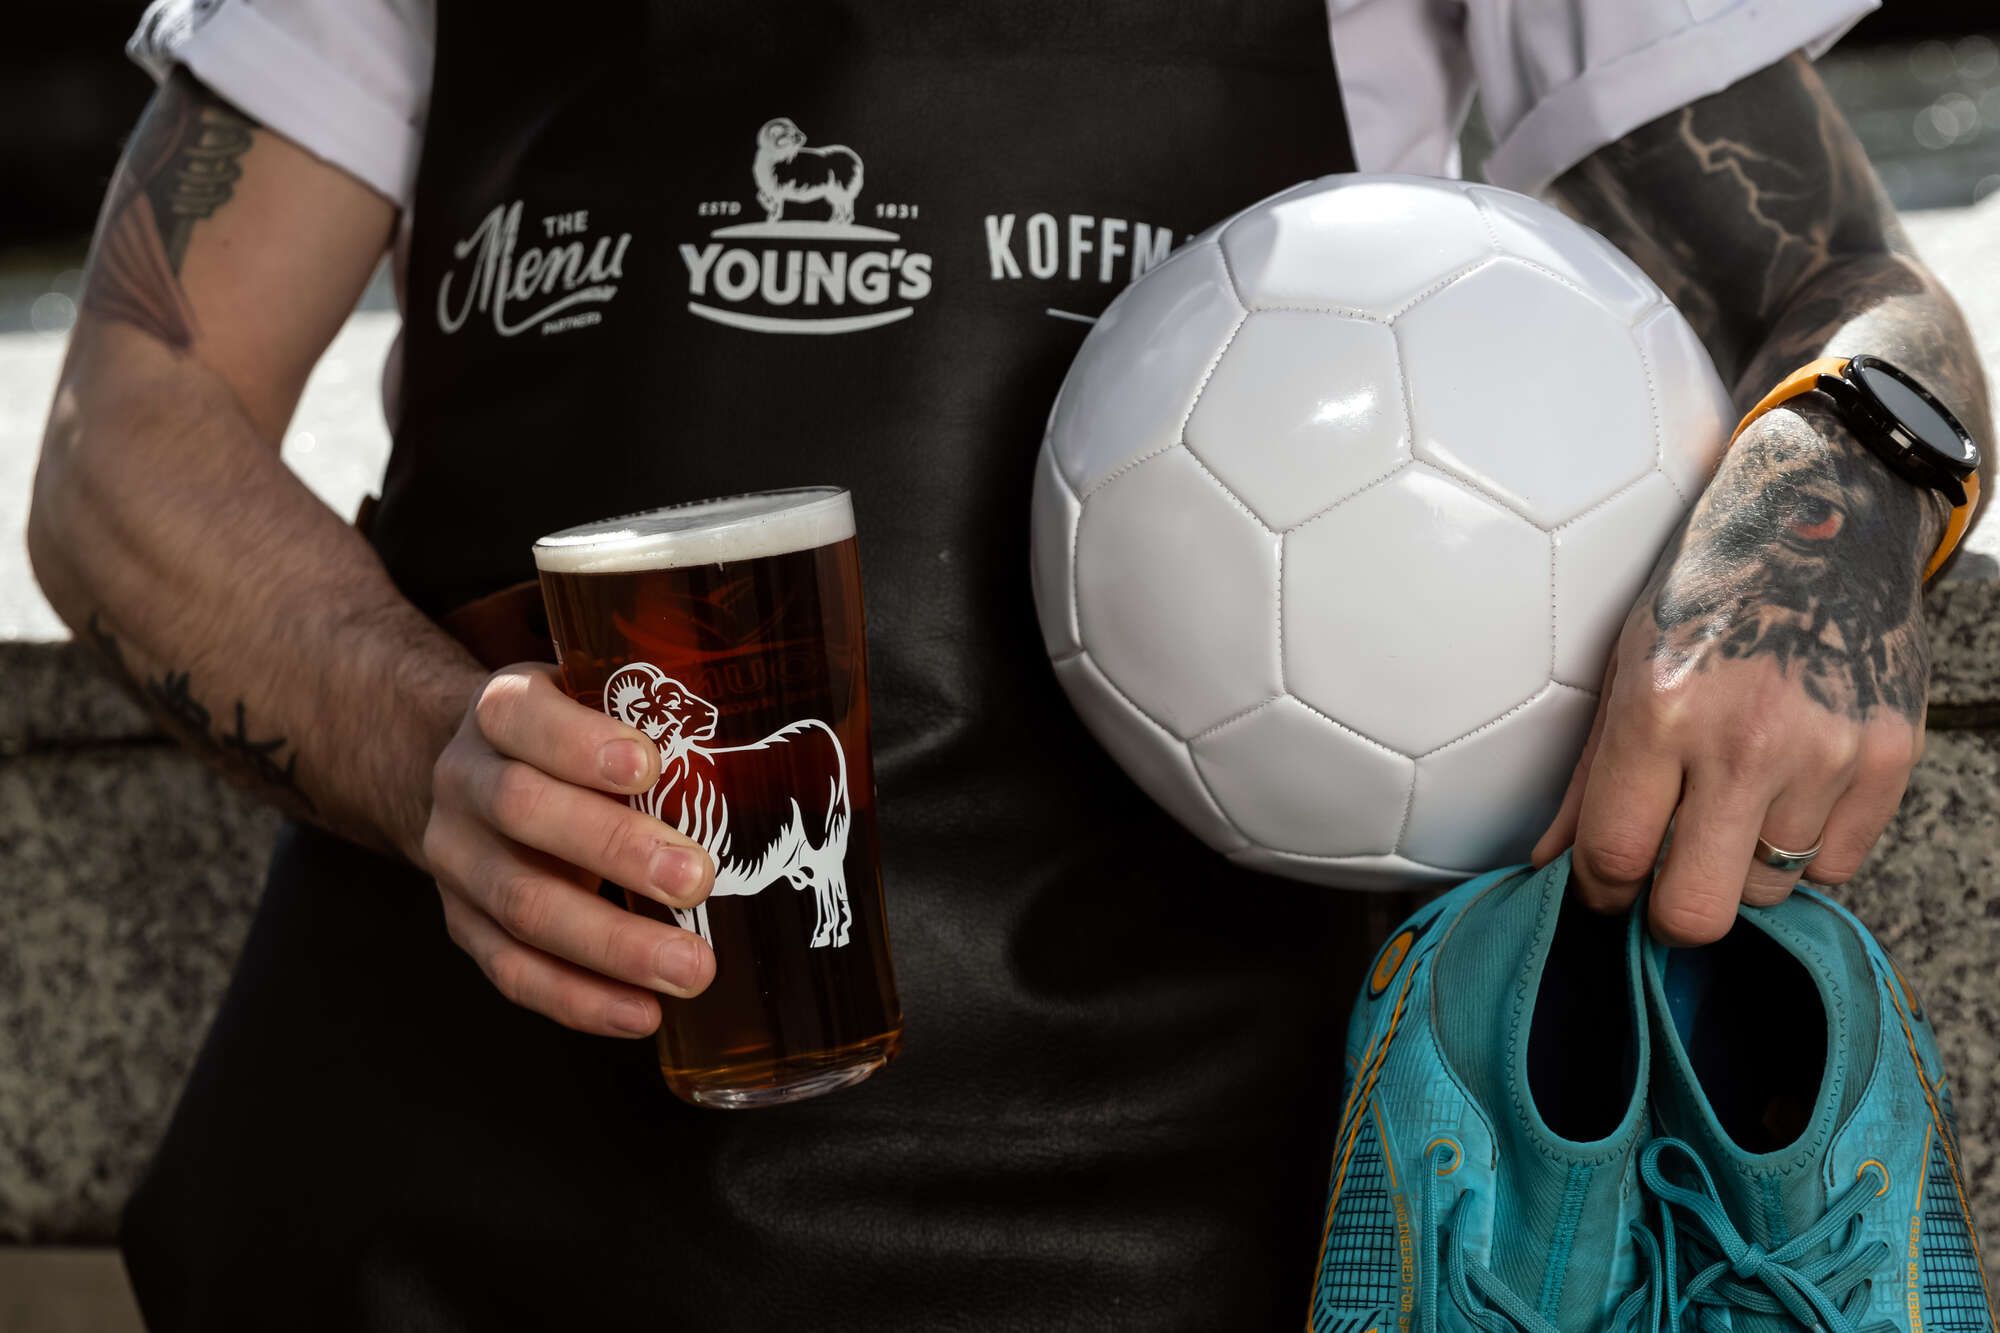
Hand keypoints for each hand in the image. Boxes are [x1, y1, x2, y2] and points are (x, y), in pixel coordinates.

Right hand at [423, 663, 716, 1034]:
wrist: (478, 774)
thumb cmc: (571, 738)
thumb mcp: (595, 701)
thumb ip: (658, 716)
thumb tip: (792, 756)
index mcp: (501, 711)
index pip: (523, 716)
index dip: (579, 743)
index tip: (650, 765)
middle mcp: (466, 781)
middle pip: (523, 811)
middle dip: (613, 848)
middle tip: (696, 879)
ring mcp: (457, 859)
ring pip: (521, 904)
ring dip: (611, 944)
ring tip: (689, 968)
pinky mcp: (464, 925)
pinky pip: (513, 971)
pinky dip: (579, 998)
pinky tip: (640, 1012)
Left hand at [1531, 406, 1936, 944]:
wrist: (1821, 527)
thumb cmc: (1705, 599)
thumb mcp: (1623, 670)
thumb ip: (1587, 779)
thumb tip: (1547, 867)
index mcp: (1663, 713)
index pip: (1616, 856)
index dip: (1600, 890)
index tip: (1604, 886)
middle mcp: (1747, 741)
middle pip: (1696, 911)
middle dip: (1668, 914)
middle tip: (1663, 880)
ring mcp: (1828, 754)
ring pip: (1768, 891)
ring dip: (1740, 869)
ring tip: (1732, 807)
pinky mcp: (1891, 760)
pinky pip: (1835, 866)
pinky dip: (1805, 848)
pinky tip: (1787, 793)